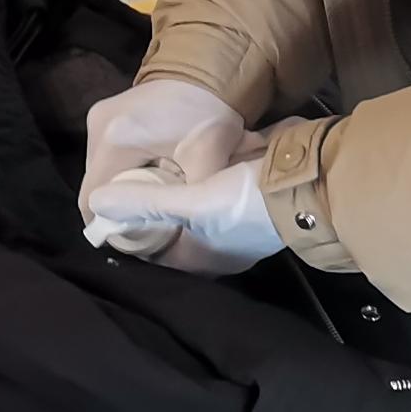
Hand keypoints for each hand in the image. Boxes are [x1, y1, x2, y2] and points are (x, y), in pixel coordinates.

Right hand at [81, 79, 247, 223]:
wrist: (210, 66)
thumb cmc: (210, 114)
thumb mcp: (207, 161)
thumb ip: (190, 199)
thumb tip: (181, 235)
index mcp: (115, 140)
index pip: (91, 199)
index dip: (109, 223)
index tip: (134, 236)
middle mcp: (97, 126)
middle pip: (95, 185)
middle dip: (119, 205)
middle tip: (149, 220)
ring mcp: (99, 116)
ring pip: (100, 170)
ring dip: (122, 186)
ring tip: (152, 198)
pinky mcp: (107, 112)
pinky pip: (107, 153)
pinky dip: (124, 169)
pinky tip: (149, 174)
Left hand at [87, 151, 283, 277]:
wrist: (314, 177)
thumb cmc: (249, 200)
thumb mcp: (192, 202)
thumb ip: (146, 203)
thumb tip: (96, 205)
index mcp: (206, 260)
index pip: (156, 251)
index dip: (132, 230)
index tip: (113, 200)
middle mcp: (222, 246)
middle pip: (176, 229)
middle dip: (155, 205)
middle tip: (130, 176)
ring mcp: (240, 219)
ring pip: (198, 205)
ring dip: (180, 186)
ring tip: (153, 159)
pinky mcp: (254, 192)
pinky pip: (219, 185)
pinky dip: (203, 171)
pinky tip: (188, 151)